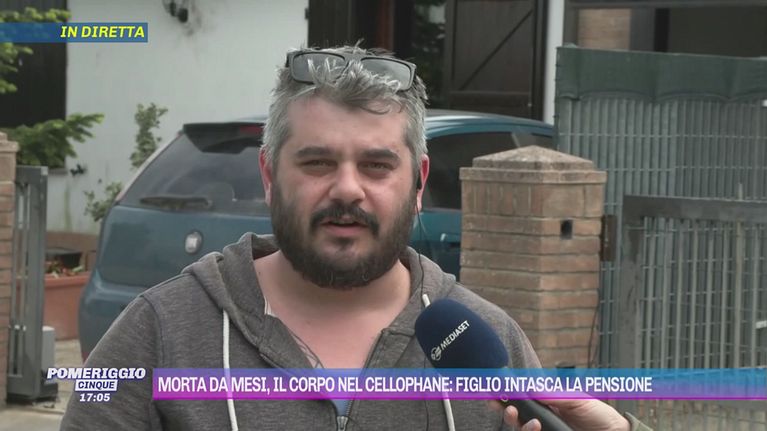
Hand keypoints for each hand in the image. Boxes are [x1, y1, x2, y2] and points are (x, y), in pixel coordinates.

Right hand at [495, 398, 629, 430]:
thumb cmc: (599, 415)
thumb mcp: (577, 399)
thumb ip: (554, 394)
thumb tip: (531, 387)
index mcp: (548, 404)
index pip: (522, 399)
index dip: (507, 395)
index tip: (495, 390)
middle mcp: (544, 420)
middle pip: (516, 418)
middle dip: (507, 411)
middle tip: (508, 408)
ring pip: (522, 430)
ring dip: (520, 425)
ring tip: (532, 423)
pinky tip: (536, 427)